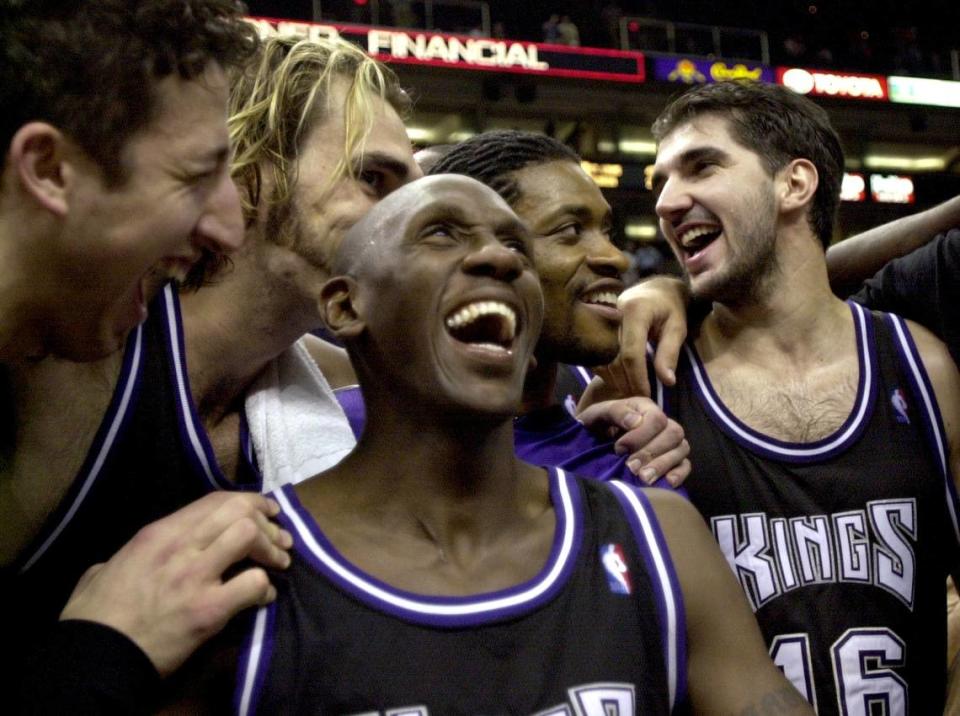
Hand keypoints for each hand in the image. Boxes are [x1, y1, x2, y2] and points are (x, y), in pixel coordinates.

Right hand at [60, 491, 292, 676]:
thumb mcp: (106, 568)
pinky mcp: (208, 609)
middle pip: (238, 510)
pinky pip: (252, 584)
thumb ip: (135, 553)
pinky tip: (263, 597)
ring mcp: (194, 576)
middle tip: (281, 536)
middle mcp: (179, 546)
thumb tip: (145, 553)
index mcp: (158, 533)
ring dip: (271, 548)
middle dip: (266, 520)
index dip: (248, 501)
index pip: (214, 500)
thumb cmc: (94, 616)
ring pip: (248, 536)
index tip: (264, 511)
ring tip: (280, 562)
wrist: (95, 657)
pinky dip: (265, 588)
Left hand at [578, 396, 690, 486]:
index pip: (657, 419)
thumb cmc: (597, 426)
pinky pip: (685, 466)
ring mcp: (670, 442)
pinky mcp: (673, 461)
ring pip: (681, 449)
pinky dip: (679, 474)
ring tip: (643, 479)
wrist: (592, 442)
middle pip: (673, 433)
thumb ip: (616, 412)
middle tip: (631, 467)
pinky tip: (666, 483)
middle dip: (651, 452)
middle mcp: (663, 423)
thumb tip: (635, 422)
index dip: (640, 436)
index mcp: (646, 408)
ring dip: (663, 465)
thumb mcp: (599, 414)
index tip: (619, 449)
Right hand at [603, 276, 689, 398]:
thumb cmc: (669, 307)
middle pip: (614, 359)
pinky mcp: (595, 328)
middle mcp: (611, 315)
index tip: (646, 395)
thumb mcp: (677, 327)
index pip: (631, 353)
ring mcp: (599, 321)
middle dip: (626, 382)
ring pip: (602, 359)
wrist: (653, 288)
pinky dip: (606, 372)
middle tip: (638, 399)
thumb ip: (669, 353)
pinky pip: (596, 356)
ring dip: (615, 380)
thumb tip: (667, 382)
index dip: (638, 378)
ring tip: (630, 393)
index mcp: (634, 311)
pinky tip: (619, 381)